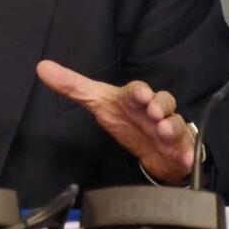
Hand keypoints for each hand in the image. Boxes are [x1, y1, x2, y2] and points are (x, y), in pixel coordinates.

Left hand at [36, 60, 194, 183]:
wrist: (151, 147)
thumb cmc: (126, 118)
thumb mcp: (98, 103)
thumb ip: (72, 86)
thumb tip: (42, 67)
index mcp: (135, 99)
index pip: (138, 90)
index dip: (139, 91)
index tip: (139, 93)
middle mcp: (155, 111)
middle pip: (164, 101)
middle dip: (160, 105)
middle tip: (153, 110)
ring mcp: (169, 129)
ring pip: (176, 124)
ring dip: (172, 127)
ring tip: (164, 131)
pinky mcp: (179, 149)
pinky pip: (186, 152)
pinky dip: (187, 156)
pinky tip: (185, 161)